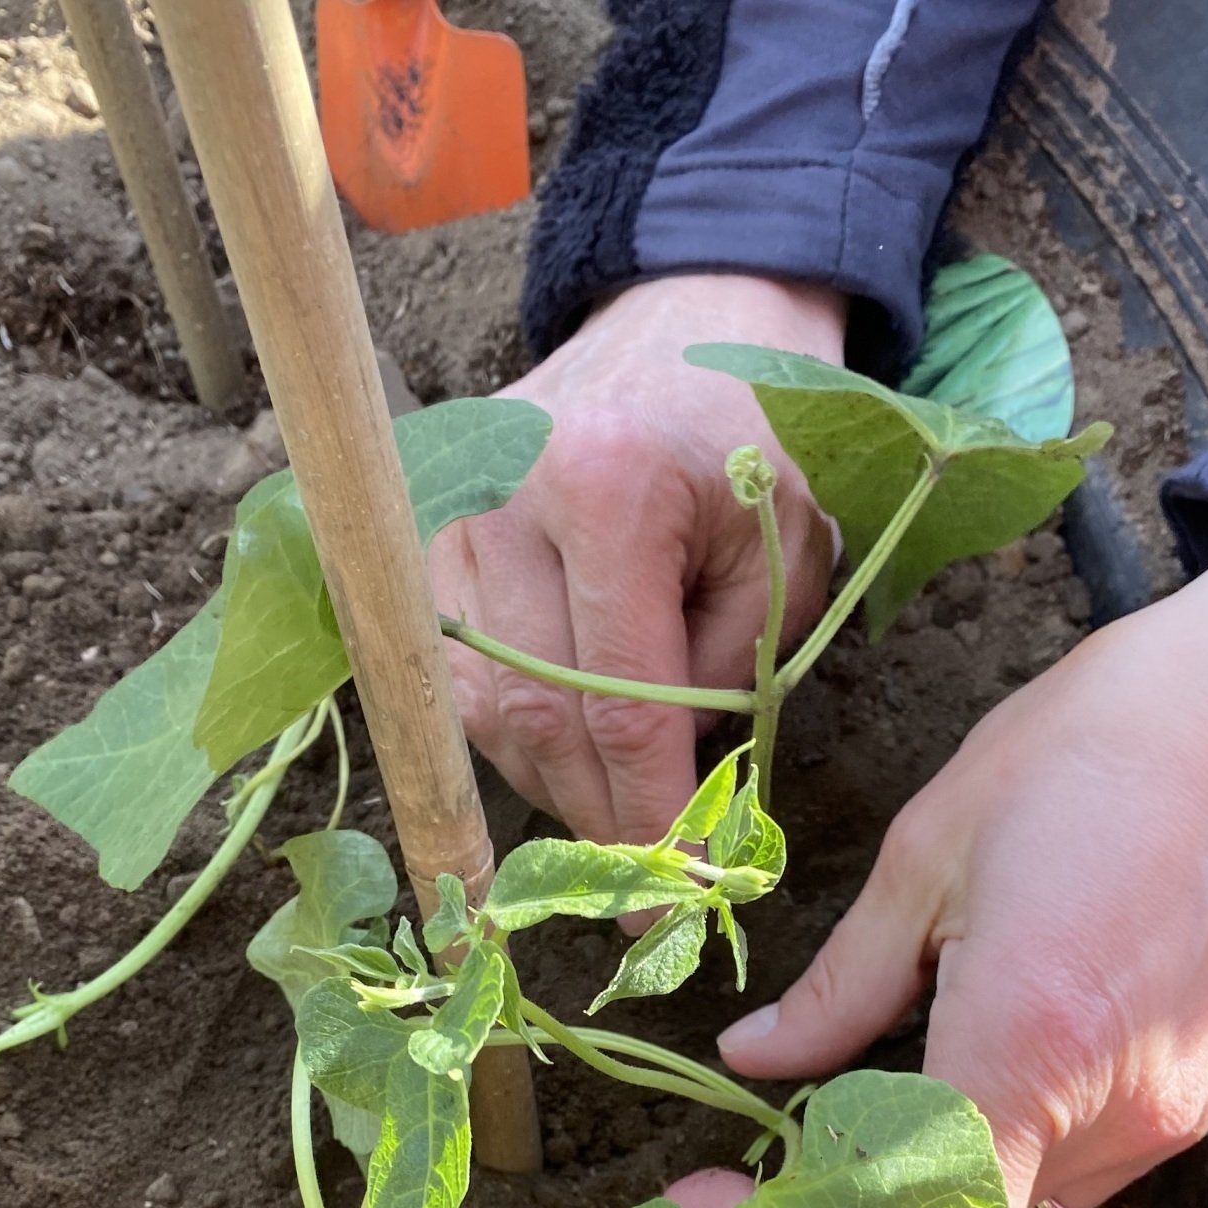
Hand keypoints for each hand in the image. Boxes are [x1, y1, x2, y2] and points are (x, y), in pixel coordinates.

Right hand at [432, 273, 843, 845]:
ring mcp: (444, 516)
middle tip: (644, 884)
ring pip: (483, 709)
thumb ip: (732, 675)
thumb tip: (672, 795)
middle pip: (538, 718)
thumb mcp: (789, 554)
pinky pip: (451, 677)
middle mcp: (502, 498)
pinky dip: (510, 732)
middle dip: (598, 816)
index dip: (646, 816)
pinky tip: (566, 745)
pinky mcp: (418, 536)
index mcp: (608, 488)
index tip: (671, 891)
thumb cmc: (751, 438)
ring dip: (552, 780)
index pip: (620, 706)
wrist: (681, 316)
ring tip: (614, 806)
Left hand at [706, 531, 1207, 1207]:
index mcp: (1029, 1046)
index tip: (713, 1204)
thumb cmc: (1114, 743)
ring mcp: (1166, 1122)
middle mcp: (1111, 1116)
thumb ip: (843, 985)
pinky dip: (979, 1170)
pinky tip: (926, 1099)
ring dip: (907, 1204)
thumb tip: (756, 1061)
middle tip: (751, 1179)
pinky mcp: (1195, 1106)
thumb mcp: (936, 848)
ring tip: (830, 1129)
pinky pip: (1060, 1183)